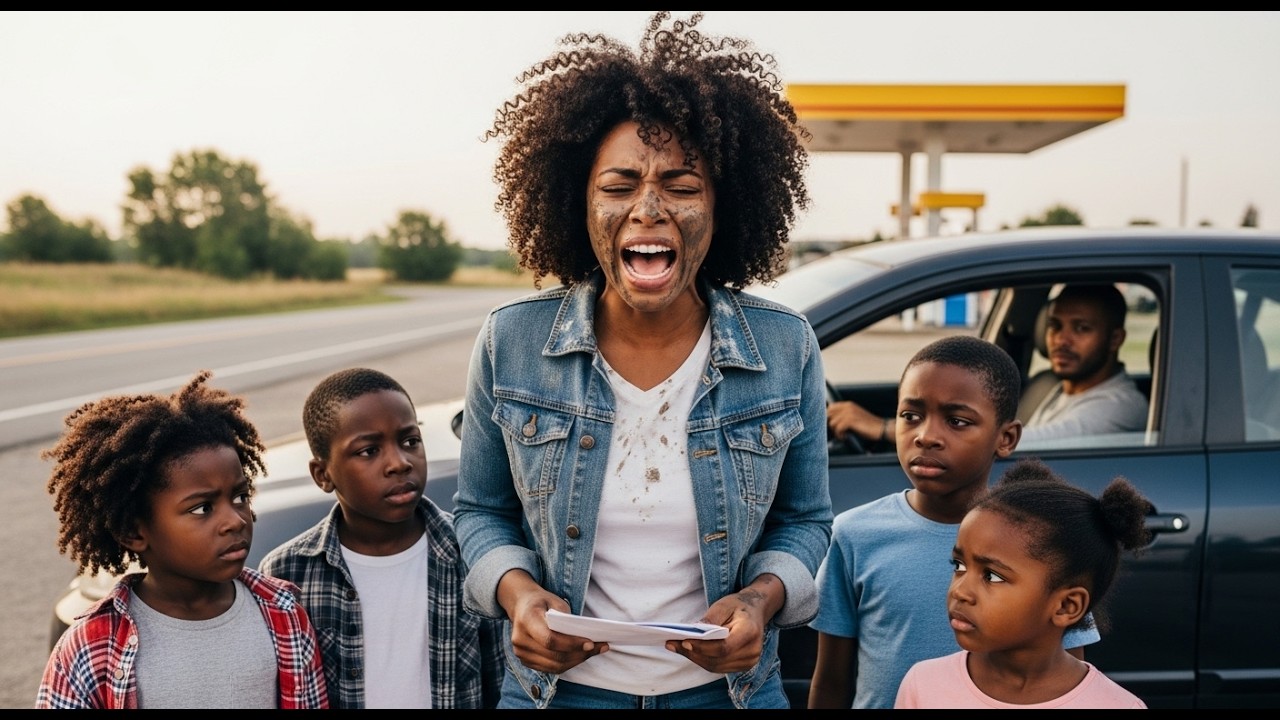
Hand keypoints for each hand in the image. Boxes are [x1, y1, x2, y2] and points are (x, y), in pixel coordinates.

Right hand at [498, 571, 608, 673]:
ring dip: (576, 661)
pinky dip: (567, 664)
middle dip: (580, 654)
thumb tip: (586, 639)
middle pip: (554, 656)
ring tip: (593, 652)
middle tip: (600, 648)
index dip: (572, 644)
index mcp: (526, 620)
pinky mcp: (525, 660)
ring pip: (554, 666)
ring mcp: (521, 652)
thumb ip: (567, 619)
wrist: (521, 606)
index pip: (550, 640)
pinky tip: (580, 656)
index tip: (591, 643)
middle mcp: (520, 639)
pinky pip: (550, 668)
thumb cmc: (541, 602)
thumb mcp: (554, 601)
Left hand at [665, 575, 782, 673]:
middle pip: (717, 658)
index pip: (723, 647)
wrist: (756, 611)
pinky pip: (719, 667)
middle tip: (672, 644)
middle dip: (693, 653)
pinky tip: (690, 652)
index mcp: (750, 632)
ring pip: (716, 666)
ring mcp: (749, 661)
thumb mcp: (724, 605)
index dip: (702, 647)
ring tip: (677, 647)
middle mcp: (752, 650)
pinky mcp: (744, 666)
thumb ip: (710, 618)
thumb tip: (694, 632)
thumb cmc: (738, 606)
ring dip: (695, 658)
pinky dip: (703, 660)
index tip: (684, 641)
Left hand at [827, 400, 886, 441]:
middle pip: (829, 415)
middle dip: (831, 425)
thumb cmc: (868, 425)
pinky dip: (840, 435)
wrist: (881, 429)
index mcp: (848, 404)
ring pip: (832, 422)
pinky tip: (846, 437)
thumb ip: (844, 415)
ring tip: (844, 435)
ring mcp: (849, 413)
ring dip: (836, 431)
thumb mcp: (854, 417)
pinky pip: (838, 428)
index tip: (833, 426)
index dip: (829, 418)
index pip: (830, 407)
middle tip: (838, 432)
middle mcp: (848, 406)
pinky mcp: (851, 420)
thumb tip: (830, 421)